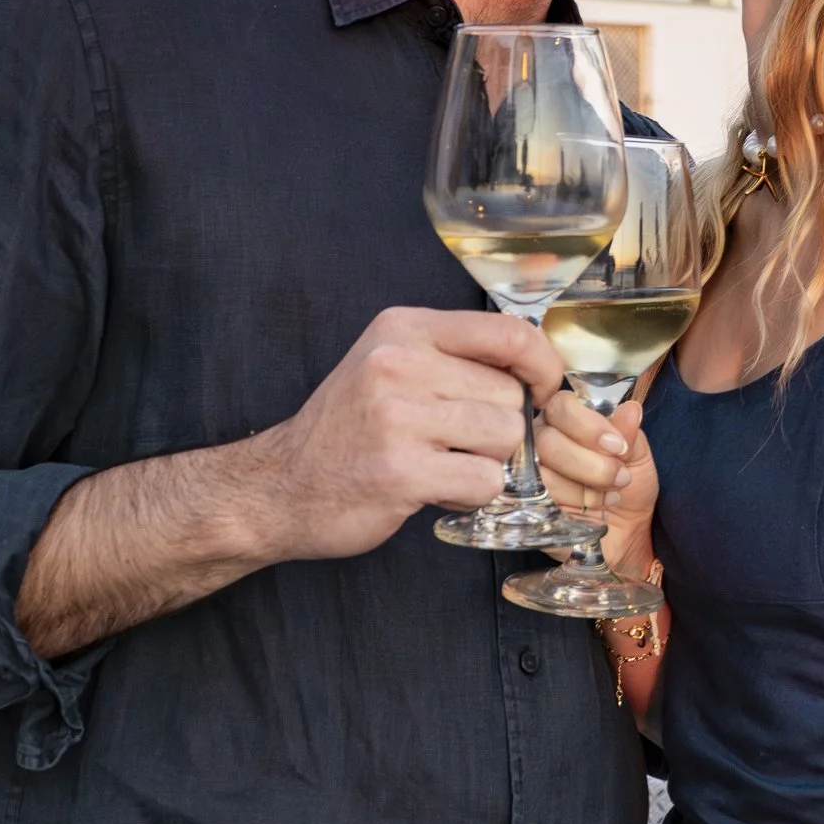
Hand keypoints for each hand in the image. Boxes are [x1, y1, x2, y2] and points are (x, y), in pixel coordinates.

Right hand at [243, 307, 566, 559]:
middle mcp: (398, 363)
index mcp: (403, 329)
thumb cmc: (347, 430)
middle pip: (510, 395)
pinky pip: (485, 481)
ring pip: (505, 437)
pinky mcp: (401, 470)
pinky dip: (470, 494)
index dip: (543, 367)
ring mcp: (397, 417)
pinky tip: (433, 489)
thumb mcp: (390, 366)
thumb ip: (454, 357)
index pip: (508, 334)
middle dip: (498, 428)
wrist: (280, 487)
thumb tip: (538, 368)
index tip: (542, 391)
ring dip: (485, 462)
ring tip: (442, 465)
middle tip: (455, 444)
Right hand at [536, 386, 659, 567]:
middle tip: (621, 478)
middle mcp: (540, 443)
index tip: (618, 446)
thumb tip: (630, 410)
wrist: (629, 534)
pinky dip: (574, 506)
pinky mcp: (527, 508)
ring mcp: (529, 476)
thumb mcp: (638, 457)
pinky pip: (541, 502)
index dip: (588, 425)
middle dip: (591, 463)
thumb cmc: (630, 488)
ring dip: (585, 487)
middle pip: (547, 440)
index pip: (560, 406)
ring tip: (610, 497)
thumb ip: (629, 434)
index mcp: (565, 422)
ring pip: (543, 472)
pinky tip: (593, 513)